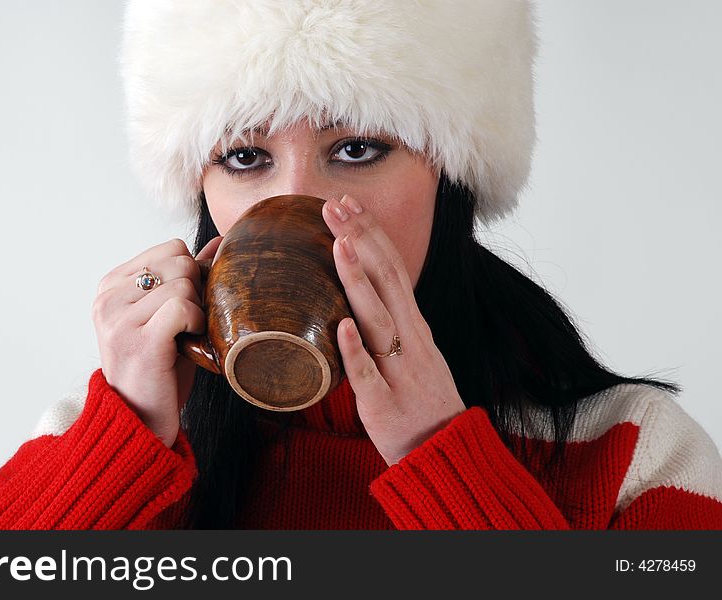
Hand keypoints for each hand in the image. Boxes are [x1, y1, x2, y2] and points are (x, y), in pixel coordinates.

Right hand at [92, 236, 223, 447]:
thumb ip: (186, 277)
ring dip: (197, 311)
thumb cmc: (157, 369)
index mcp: (110, 286)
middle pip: (179, 261)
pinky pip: (182, 306)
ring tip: (184, 337)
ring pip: (183, 283)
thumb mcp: (167, 316)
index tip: (183, 308)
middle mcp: (107, 298)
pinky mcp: (138, 339)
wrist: (139, 420)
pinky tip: (188, 342)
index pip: (171, 248)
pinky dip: (195, 323)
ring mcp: (118, 318)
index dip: (191, 275)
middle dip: (196, 291)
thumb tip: (219, 242)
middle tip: (187, 325)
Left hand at [321, 194, 465, 465]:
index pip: (393, 268)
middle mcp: (411, 339)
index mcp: (414, 325)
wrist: (446, 453)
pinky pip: (368, 375)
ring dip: (358, 281)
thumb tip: (357, 295)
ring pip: (377, 319)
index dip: (371, 233)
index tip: (348, 203)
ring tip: (339, 246)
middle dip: (361, 239)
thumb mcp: (411, 351)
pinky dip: (356, 351)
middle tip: (334, 205)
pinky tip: (341, 326)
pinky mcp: (384, 404)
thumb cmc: (420, 401)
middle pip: (386, 280)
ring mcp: (399, 370)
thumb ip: (389, 322)